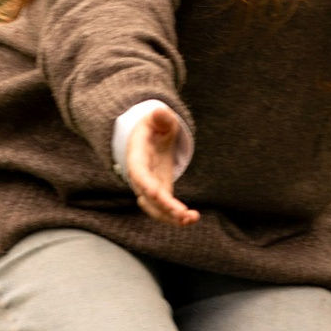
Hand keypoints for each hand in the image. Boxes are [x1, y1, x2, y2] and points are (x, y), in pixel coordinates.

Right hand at [121, 105, 198, 230]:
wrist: (150, 138)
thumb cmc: (153, 127)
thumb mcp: (157, 119)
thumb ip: (160, 117)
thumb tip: (160, 112)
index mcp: (137, 158)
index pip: (139, 174)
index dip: (146, 184)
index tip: (155, 194)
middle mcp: (141, 177)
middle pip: (148, 196)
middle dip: (163, 206)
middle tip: (182, 214)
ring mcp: (150, 187)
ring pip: (156, 208)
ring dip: (171, 217)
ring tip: (192, 219)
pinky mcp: (161, 192)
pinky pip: (166, 209)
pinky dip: (176, 216)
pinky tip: (192, 218)